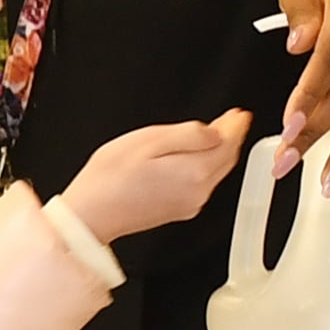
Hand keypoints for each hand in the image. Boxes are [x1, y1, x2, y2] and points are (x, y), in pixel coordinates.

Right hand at [64, 109, 252, 241]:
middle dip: (230, 138)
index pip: (228, 144)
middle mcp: (198, 192)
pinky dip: (204, 166)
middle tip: (232, 119)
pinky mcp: (178, 210)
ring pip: (214, 172)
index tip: (239, 114)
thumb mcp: (149, 140)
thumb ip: (188, 134)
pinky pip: (201, 183)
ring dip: (217, 151)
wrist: (90, 215)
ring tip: (215, 133)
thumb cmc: (110, 178)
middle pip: (225, 160)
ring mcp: (189, 204)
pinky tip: (194, 156)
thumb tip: (213, 132)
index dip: (235, 126)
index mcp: (195, 172)